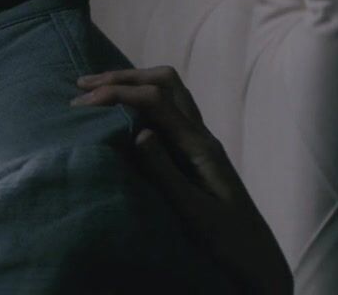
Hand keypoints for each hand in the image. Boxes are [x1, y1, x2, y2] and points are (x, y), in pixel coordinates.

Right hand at [73, 66, 291, 294]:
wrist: (256, 259)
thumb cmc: (227, 240)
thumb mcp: (192, 211)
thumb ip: (165, 172)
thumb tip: (138, 133)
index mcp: (199, 145)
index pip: (155, 100)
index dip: (118, 93)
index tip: (82, 104)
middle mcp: (200, 135)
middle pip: (164, 82)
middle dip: (121, 77)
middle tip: (82, 87)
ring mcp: (198, 141)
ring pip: (167, 91)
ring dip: (131, 83)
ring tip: (94, 90)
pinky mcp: (191, 151)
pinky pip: (166, 110)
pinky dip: (138, 100)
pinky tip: (117, 112)